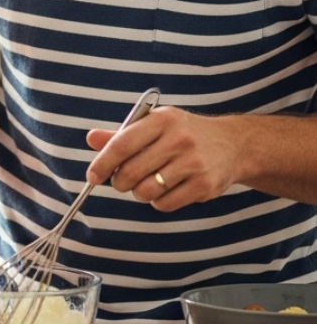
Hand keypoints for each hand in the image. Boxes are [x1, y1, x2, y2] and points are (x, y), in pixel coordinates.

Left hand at [85, 104, 239, 211]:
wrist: (233, 144)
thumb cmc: (184, 134)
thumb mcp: (155, 125)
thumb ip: (122, 134)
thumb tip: (91, 139)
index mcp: (162, 119)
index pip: (122, 143)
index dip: (102, 162)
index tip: (92, 175)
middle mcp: (179, 139)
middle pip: (131, 171)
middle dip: (119, 182)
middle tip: (121, 181)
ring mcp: (194, 163)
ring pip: (146, 191)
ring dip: (139, 192)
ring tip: (146, 183)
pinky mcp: (205, 186)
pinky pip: (165, 204)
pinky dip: (157, 201)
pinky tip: (165, 189)